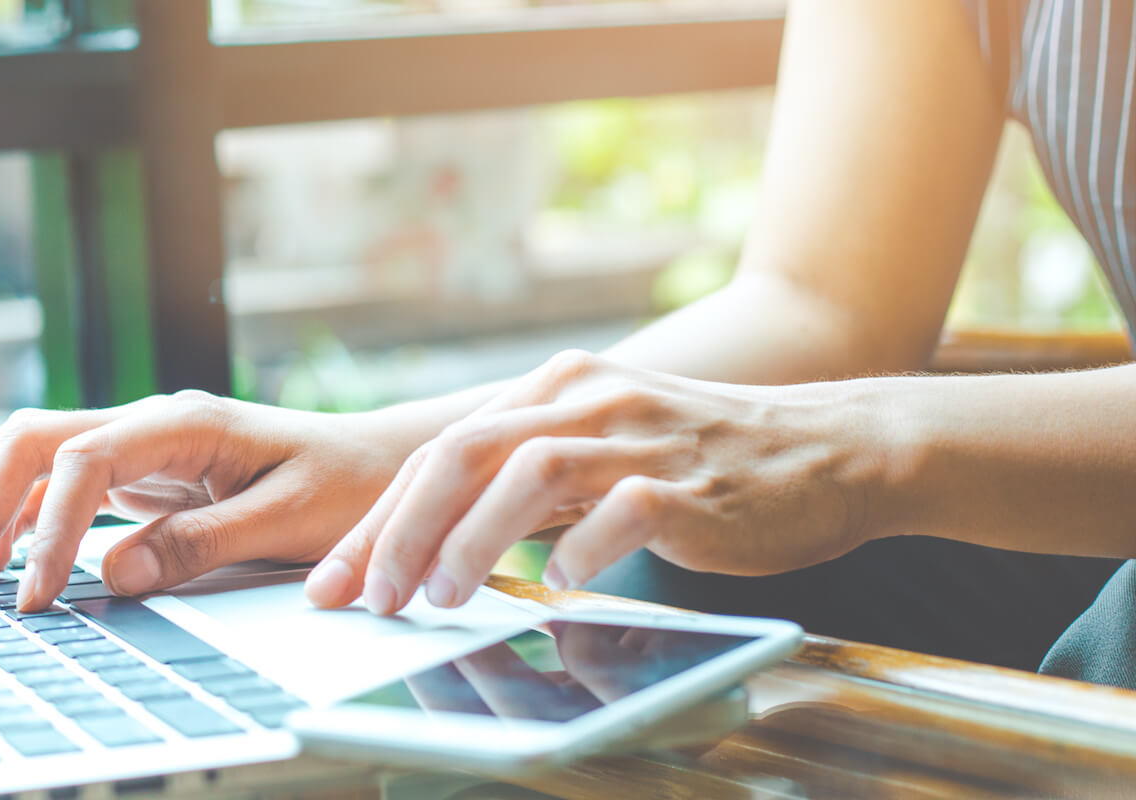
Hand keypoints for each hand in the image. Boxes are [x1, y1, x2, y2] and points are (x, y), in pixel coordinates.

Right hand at [0, 391, 412, 610]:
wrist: (384, 466)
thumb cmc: (348, 488)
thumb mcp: (286, 521)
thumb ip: (201, 544)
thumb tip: (114, 573)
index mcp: (184, 422)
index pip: (84, 460)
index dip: (51, 528)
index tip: (40, 594)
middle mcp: (150, 424)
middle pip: (34, 443)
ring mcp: (141, 446)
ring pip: (38, 463)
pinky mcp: (143, 475)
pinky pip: (64, 489)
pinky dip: (27, 525)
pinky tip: (7, 567)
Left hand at [304, 350, 887, 613]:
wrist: (832, 448)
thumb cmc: (701, 460)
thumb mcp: (597, 446)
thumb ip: (524, 474)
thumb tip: (434, 531)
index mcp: (553, 388)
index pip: (439, 451)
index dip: (379, 519)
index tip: (339, 580)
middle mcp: (586, 398)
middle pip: (462, 453)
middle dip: (401, 530)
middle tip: (371, 597)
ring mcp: (639, 437)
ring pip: (527, 472)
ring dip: (471, 539)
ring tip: (441, 597)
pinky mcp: (691, 483)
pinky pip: (620, 512)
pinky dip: (577, 551)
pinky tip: (556, 585)